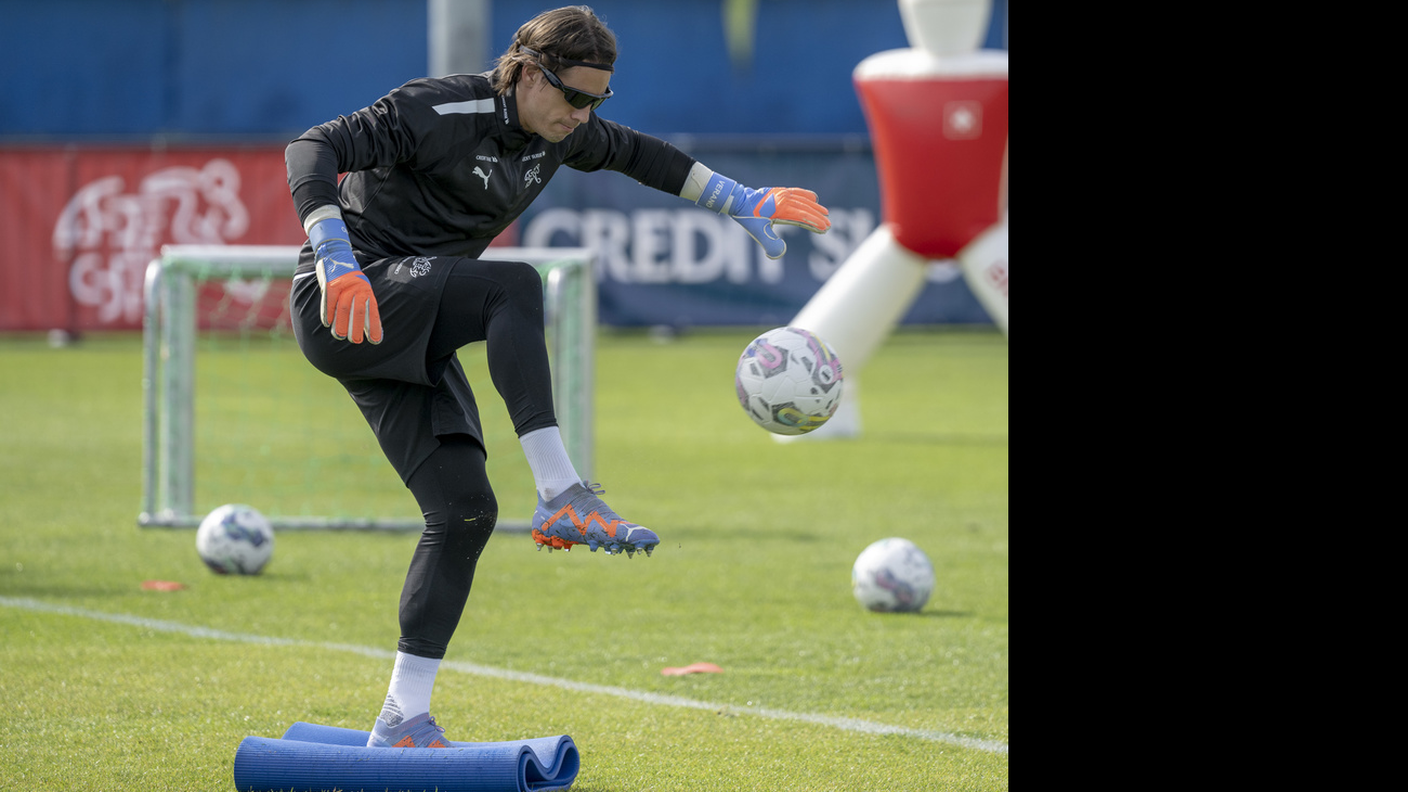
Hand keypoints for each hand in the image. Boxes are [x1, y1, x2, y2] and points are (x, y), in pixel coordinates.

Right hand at [309, 217, 382, 343]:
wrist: (336, 252)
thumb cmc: (348, 275)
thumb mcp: (360, 287)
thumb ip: (363, 305)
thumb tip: (369, 327)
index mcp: (367, 290)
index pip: (372, 310)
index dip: (374, 326)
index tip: (376, 341)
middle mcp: (357, 287)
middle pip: (358, 310)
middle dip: (356, 327)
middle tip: (355, 341)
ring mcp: (343, 284)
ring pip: (343, 307)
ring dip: (341, 323)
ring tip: (340, 336)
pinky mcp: (330, 282)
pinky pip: (329, 299)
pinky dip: (327, 312)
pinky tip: (327, 323)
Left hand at [697, 175, 830, 258]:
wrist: (738, 200)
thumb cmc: (748, 216)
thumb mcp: (758, 232)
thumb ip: (770, 243)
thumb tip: (779, 254)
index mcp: (781, 208)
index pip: (802, 217)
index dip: (814, 223)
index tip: (825, 229)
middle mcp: (784, 199)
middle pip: (805, 209)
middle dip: (817, 217)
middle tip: (828, 225)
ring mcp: (782, 193)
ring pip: (803, 200)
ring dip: (814, 207)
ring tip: (825, 213)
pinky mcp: (779, 191)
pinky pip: (797, 192)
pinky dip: (806, 196)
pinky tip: (813, 198)